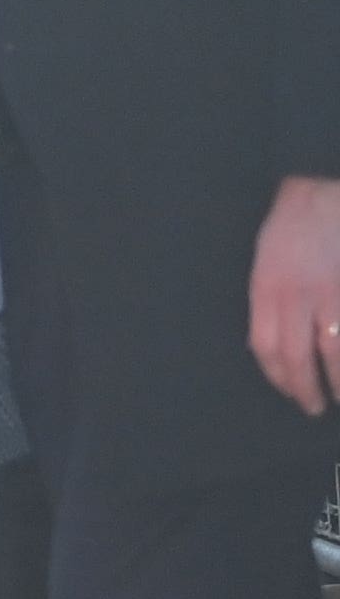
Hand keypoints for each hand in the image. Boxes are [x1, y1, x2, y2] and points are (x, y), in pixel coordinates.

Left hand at [250, 176, 339, 420]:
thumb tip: (275, 345)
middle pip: (296, 357)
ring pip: (334, 350)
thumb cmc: (290, 228)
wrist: (317, 192)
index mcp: (266, 290)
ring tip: (338, 396)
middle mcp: (295, 295)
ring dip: (338, 381)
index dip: (277, 376)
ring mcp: (329, 293)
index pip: (266, 347)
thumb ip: (270, 304)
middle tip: (314, 406)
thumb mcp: (265, 265)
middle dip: (305, 388)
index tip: (288, 390)